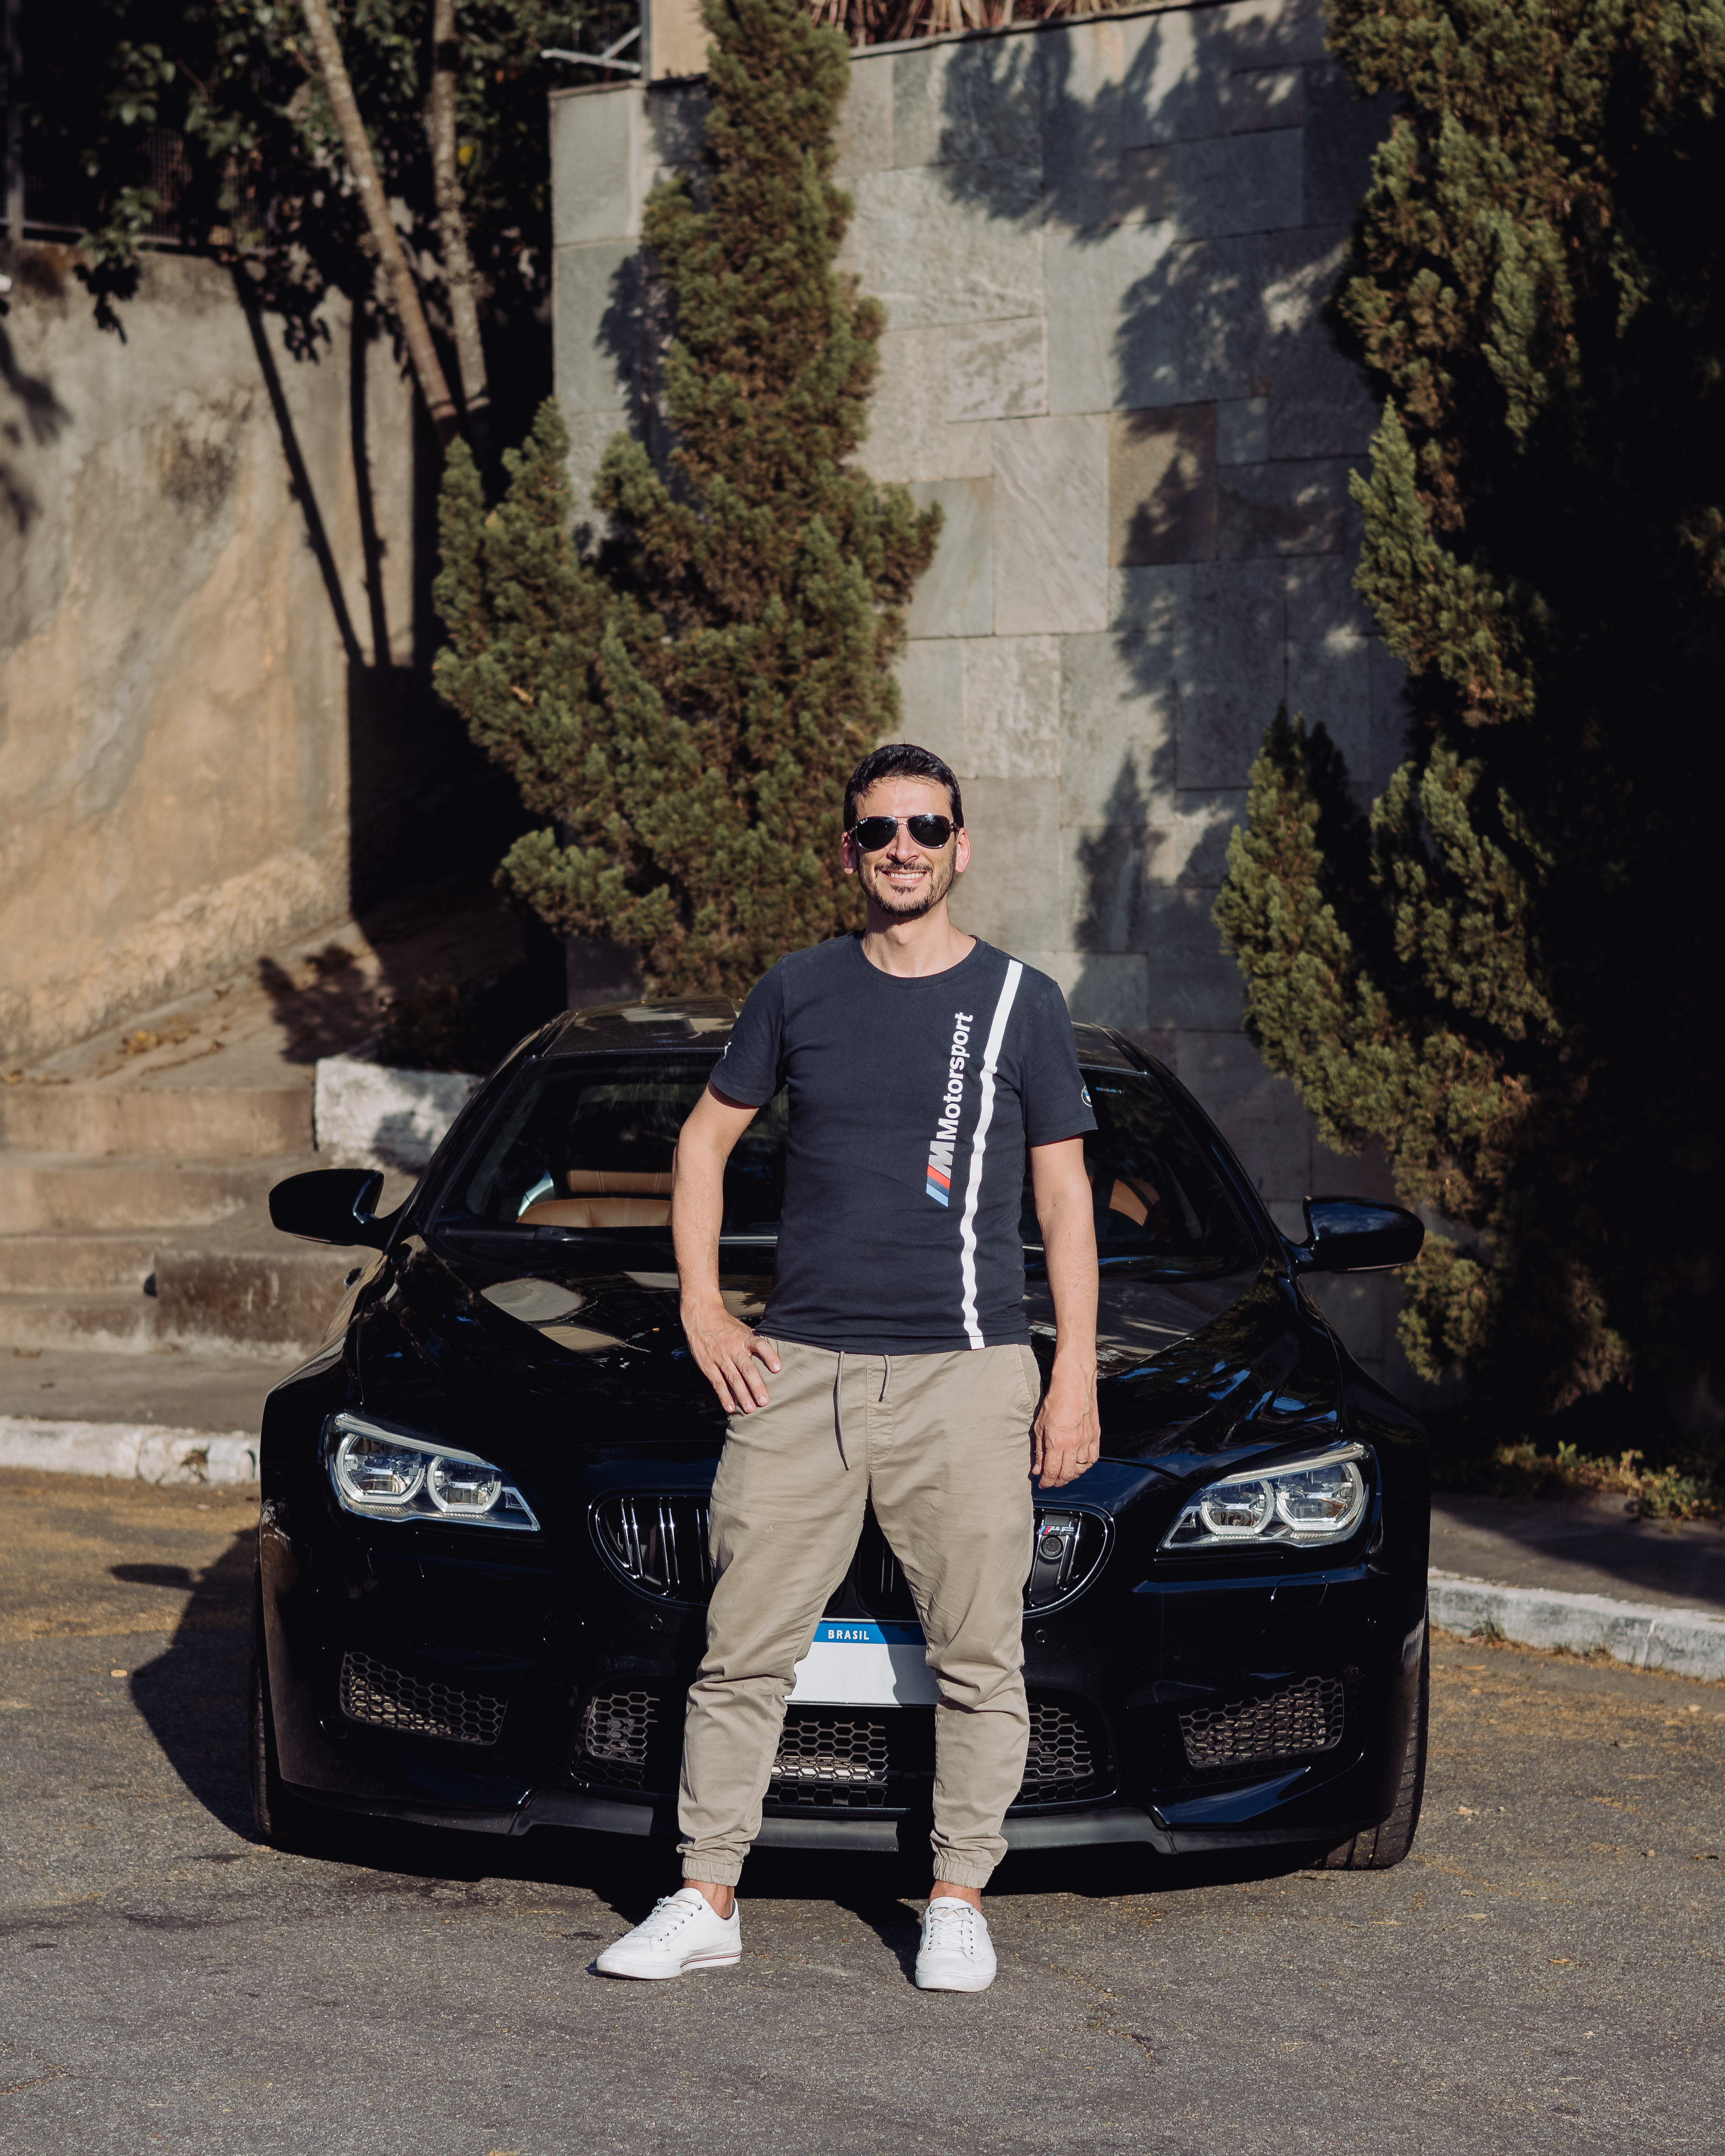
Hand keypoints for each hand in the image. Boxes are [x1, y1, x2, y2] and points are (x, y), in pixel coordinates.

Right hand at [683, 1303, 779, 1413]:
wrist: (700, 1316)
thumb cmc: (725, 1324)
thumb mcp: (742, 1328)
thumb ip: (754, 1341)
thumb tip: (771, 1350)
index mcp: (744, 1338)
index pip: (760, 1345)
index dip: (769, 1356)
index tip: (777, 1368)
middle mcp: (733, 1348)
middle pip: (747, 1369)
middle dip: (756, 1386)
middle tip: (764, 1402)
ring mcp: (720, 1357)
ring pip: (733, 1379)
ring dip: (742, 1395)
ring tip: (750, 1409)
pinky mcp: (708, 1365)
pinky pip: (717, 1382)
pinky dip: (724, 1396)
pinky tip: (730, 1408)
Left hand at [1031, 1360, 1098, 1489]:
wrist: (1074, 1385)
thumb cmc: (1055, 1401)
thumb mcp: (1040, 1426)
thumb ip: (1039, 1450)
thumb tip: (1037, 1469)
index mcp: (1057, 1442)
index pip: (1051, 1472)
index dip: (1046, 1482)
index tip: (1042, 1484)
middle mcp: (1073, 1444)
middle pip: (1066, 1474)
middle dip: (1057, 1482)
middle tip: (1051, 1482)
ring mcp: (1086, 1441)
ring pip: (1081, 1469)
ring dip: (1071, 1476)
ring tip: (1064, 1476)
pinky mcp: (1095, 1436)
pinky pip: (1092, 1458)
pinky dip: (1085, 1466)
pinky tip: (1079, 1465)